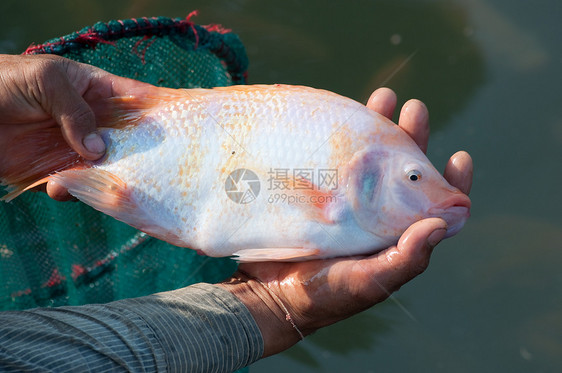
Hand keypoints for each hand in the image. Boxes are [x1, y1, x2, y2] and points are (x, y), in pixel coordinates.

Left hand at [0, 54, 150, 199]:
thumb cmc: (6, 80)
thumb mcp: (48, 82)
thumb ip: (77, 112)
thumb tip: (99, 149)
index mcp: (95, 91)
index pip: (134, 100)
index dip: (157, 112)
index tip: (180, 128)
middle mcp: (90, 121)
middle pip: (126, 141)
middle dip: (138, 155)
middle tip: (151, 170)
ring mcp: (73, 147)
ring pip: (103, 168)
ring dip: (105, 178)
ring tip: (101, 184)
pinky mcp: (52, 169)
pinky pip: (73, 184)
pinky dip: (72, 190)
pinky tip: (60, 187)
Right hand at [218, 88, 472, 356]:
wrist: (269, 293)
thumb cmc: (325, 295)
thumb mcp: (370, 281)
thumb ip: (406, 258)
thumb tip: (442, 224)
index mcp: (394, 235)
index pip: (432, 206)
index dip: (450, 182)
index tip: (459, 156)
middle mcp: (374, 215)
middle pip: (401, 171)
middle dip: (411, 137)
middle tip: (413, 108)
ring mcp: (344, 202)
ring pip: (368, 158)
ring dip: (377, 127)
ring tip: (383, 96)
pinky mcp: (316, 193)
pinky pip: (333, 160)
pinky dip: (339, 138)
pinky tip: (340, 116)